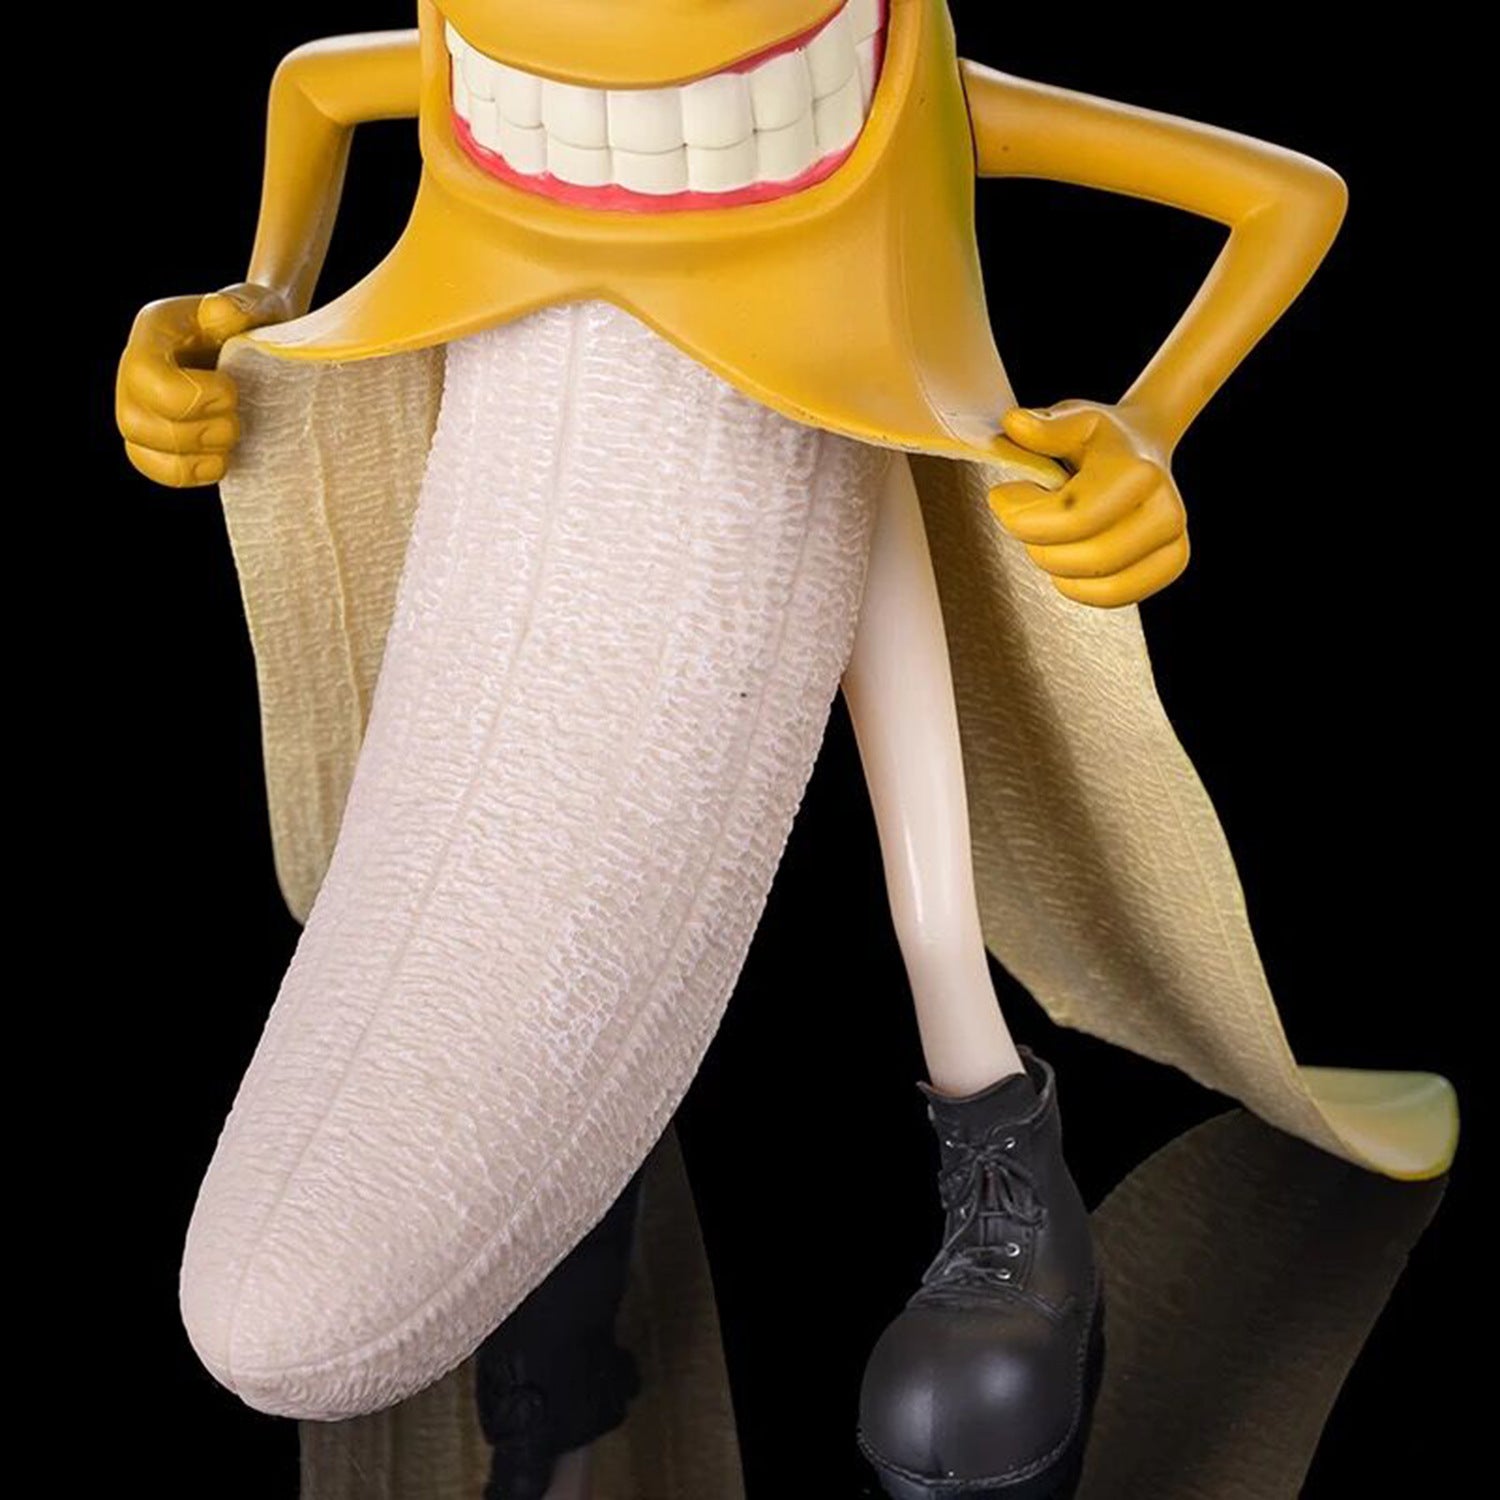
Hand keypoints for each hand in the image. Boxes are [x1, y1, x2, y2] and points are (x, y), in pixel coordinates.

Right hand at [115, 282, 290, 487]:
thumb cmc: (254, 323)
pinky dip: (194, 474)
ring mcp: (141, 410)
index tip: (232, 391)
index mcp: (152, 334)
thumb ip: (242, 306)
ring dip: (195, 457)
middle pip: (135, 423)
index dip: (191, 396)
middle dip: (196, 432)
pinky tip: (222, 458)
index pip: (144, 375)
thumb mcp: (255, 305)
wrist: (259, 344)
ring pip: (141, 453)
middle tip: (236, 420)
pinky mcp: (159, 442)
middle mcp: (134, 374)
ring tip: (230, 440)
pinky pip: (160, 472)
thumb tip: (223, 313)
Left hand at [988, 400, 1188, 606]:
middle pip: (1086, 558)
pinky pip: (1115, 596)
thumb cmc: (1101, 439)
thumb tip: (1014, 425)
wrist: (1143, 448)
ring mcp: (1173, 540)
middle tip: (1021, 520)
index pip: (1071, 518)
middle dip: (1038, 545)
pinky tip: (1065, 561)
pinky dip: (1079, 587)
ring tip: (1045, 536)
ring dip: (1055, 565)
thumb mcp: (1073, 419)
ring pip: (1098, 583)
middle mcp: (1166, 509)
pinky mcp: (1172, 563)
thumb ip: (1043, 427)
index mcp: (1139, 472)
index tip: (1002, 496)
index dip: (1023, 517)